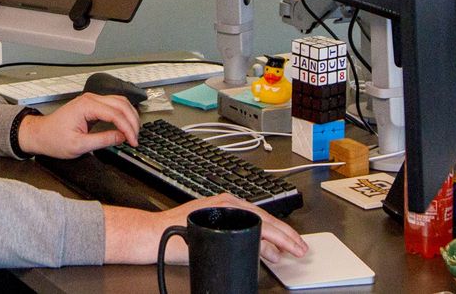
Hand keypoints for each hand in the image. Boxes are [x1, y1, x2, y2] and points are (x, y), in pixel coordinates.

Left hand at [16, 92, 140, 158]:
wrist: (41, 134)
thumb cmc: (54, 139)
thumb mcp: (79, 145)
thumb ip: (103, 140)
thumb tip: (121, 137)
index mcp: (86, 106)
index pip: (116, 114)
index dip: (127, 128)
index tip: (133, 141)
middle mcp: (90, 99)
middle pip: (121, 104)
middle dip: (132, 121)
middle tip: (136, 138)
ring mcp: (92, 101)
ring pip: (120, 102)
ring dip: (130, 116)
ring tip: (134, 132)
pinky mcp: (92, 105)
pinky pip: (114, 105)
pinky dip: (123, 114)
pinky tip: (126, 125)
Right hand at [102, 194, 308, 263]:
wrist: (155, 234)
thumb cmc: (178, 234)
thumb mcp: (213, 231)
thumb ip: (237, 236)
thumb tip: (264, 251)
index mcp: (229, 203)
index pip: (263, 217)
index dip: (283, 230)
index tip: (295, 242)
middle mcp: (229, 203)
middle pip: (266, 219)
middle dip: (287, 236)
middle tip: (301, 248)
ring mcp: (223, 209)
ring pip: (260, 224)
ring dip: (278, 240)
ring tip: (291, 251)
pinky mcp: (217, 218)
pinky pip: (245, 232)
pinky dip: (261, 243)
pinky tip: (270, 252)